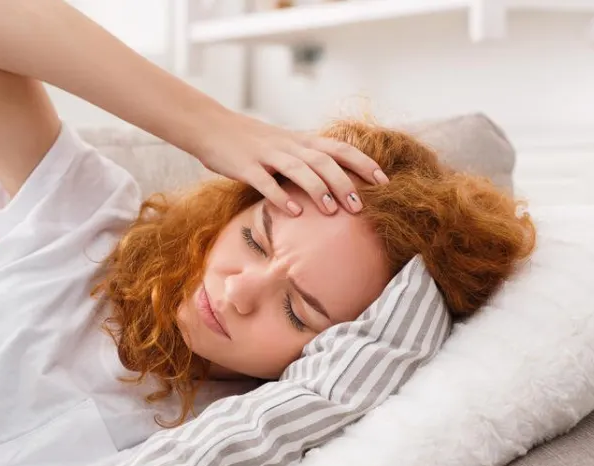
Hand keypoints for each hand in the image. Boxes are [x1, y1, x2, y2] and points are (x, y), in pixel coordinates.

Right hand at [198, 111, 388, 215]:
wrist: (210, 126)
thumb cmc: (247, 141)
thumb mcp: (281, 144)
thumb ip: (303, 159)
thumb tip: (328, 181)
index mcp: (299, 140)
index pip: (339, 148)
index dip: (363, 163)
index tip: (383, 180)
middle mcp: (288, 145)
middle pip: (324, 160)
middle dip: (345, 182)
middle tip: (360, 207)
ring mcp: (266, 155)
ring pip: (300, 169)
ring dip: (319, 190)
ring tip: (332, 211)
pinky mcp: (245, 167)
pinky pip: (265, 182)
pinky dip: (280, 196)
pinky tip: (293, 211)